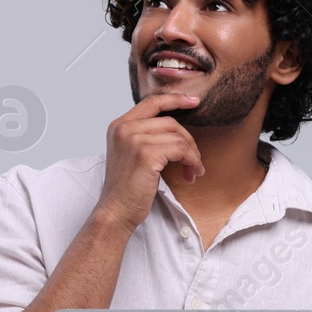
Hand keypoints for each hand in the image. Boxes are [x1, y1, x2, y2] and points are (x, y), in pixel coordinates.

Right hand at [93, 92, 204, 232]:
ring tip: (193, 171)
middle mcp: (124, 128)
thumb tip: (176, 129)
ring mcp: (133, 140)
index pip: (151, 101)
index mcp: (119, 126)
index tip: (194, 101)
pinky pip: (181, 150)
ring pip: (178, 136)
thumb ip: (145, 136)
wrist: (116, 212)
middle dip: (188, 140)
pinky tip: (192, 173)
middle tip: (195, 159)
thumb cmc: (127, 189)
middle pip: (169, 121)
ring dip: (192, 154)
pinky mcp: (146, 154)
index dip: (175, 99)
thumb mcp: (131, 154)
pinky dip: (192, 161)